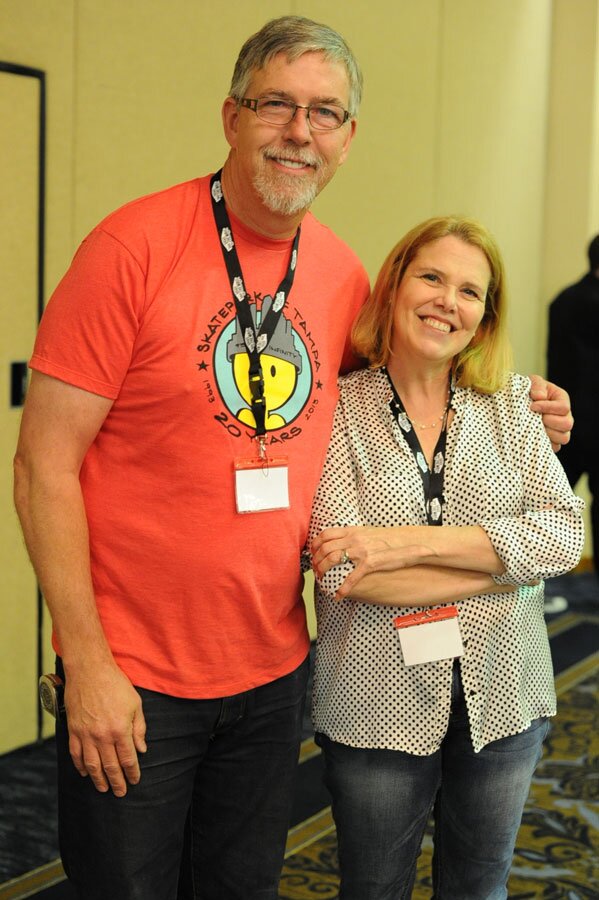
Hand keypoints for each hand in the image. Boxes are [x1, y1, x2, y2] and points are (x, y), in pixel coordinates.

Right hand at [64, 661, 146, 796]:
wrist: (90, 671)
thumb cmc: (115, 685)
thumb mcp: (135, 704)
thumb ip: (139, 728)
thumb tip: (142, 749)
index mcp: (120, 729)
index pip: (128, 759)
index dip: (132, 773)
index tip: (135, 780)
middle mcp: (102, 736)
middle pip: (110, 766)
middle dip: (117, 782)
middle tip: (120, 793)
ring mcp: (86, 734)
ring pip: (92, 765)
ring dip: (98, 779)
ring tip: (103, 788)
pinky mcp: (73, 730)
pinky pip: (76, 754)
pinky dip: (80, 766)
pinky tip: (85, 773)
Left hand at [311, 526, 429, 598]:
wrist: (406, 543)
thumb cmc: (386, 540)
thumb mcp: (366, 532)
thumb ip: (352, 535)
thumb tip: (338, 540)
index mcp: (352, 531)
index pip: (325, 534)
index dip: (315, 544)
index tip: (312, 553)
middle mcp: (354, 539)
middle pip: (325, 548)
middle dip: (316, 560)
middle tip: (315, 570)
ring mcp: (361, 551)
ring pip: (333, 559)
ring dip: (323, 571)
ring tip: (322, 580)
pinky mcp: (369, 563)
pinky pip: (351, 577)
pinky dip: (343, 588)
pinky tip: (338, 596)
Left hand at [529, 374, 572, 450]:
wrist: (519, 404)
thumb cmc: (528, 392)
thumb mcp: (532, 383)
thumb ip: (537, 385)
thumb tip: (539, 397)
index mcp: (562, 399)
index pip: (563, 407)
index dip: (548, 408)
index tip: (532, 406)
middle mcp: (565, 416)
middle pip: (567, 424)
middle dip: (549, 422)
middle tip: (536, 418)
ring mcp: (560, 430)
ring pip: (563, 438)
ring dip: (547, 434)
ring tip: (534, 427)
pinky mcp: (553, 442)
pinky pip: (555, 448)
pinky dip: (544, 444)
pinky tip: (533, 436)